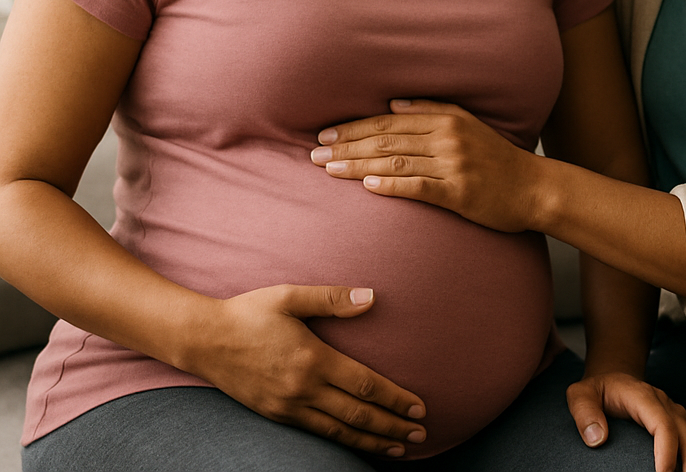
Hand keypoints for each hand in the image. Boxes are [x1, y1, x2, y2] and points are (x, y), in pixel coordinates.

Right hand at [189, 284, 426, 457]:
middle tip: (422, 435)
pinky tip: (359, 444)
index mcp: (312, 358)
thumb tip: (371, 296)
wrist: (204, 341)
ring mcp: (288, 407)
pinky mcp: (277, 415)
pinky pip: (318, 434)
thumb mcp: (289, 296)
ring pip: (340, 431)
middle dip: (392, 425)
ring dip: (373, 440)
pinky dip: (344, 442)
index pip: (364, 384)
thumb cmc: (250, 312)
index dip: (394, 398)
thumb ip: (331, 298)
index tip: (419, 407)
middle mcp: (303, 388)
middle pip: (358, 414)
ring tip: (400, 448)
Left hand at [311, 100, 537, 232]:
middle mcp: (448, 138)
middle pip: (386, 139)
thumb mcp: (469, 123)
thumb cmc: (498, 158)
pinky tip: (368, 185)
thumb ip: (433, 109)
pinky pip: (419, 186)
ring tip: (329, 170)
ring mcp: (453, 165)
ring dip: (358, 165)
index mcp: (446, 119)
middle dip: (347, 146)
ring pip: (396, 161)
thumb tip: (394, 101)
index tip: (326, 134)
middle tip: (315, 153)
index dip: (355, 127)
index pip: (389, 121)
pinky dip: (391, 184)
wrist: (533, 188)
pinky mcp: (459, 192)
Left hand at [567, 372, 685, 471]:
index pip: (663, 423)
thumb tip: (597, 439)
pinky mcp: (678, 428)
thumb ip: (584, 411)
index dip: (666, 451)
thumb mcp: (580, 394)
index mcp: (644, 396)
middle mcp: (665, 406)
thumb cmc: (597, 390)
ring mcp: (674, 417)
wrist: (613, 379)